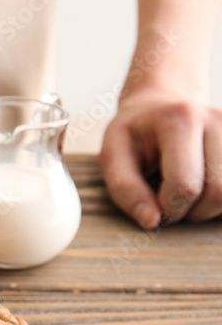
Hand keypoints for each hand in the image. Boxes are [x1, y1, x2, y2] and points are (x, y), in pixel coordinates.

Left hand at [99, 89, 221, 227]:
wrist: (161, 102)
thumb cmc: (134, 134)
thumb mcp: (113, 156)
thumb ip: (125, 189)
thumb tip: (152, 222)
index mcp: (180, 119)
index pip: (186, 185)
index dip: (170, 208)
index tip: (155, 207)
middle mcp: (217, 119)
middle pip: (218, 191)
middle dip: (193, 211)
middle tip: (172, 205)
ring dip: (210, 208)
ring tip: (187, 197)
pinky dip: (221, 200)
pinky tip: (204, 190)